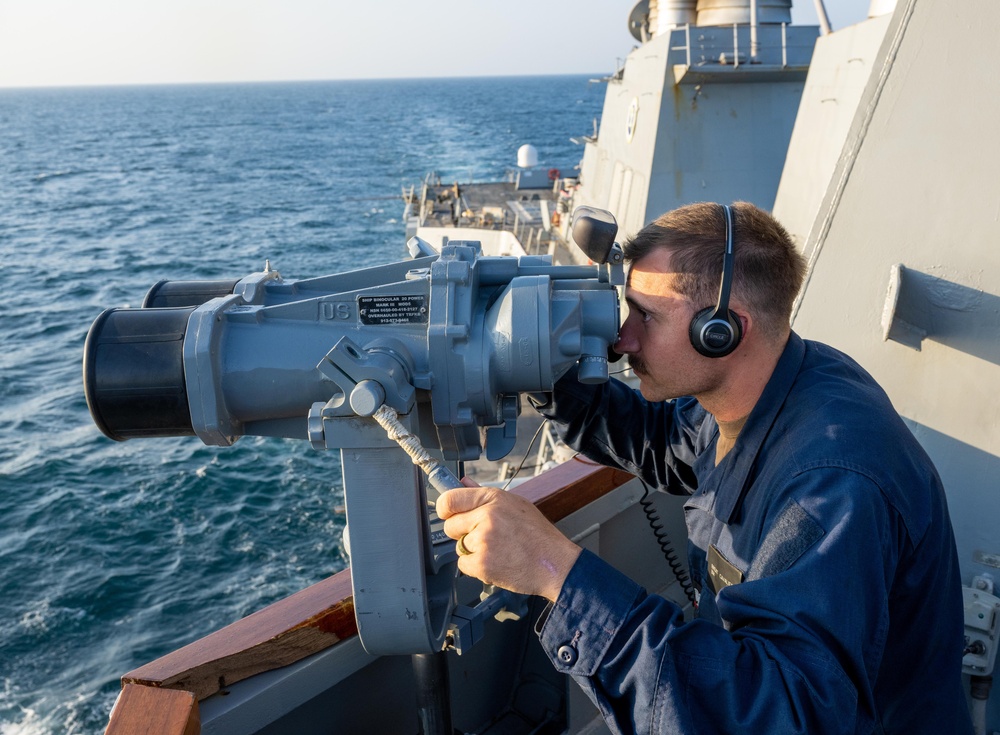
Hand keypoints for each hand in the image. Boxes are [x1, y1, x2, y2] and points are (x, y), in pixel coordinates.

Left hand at [436, 478, 582, 601]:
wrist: (555, 564)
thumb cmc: (538, 536)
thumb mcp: (515, 505)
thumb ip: (484, 495)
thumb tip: (463, 482)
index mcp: (494, 498)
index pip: (450, 499)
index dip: (444, 509)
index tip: (446, 514)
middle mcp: (487, 516)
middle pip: (451, 525)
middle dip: (462, 533)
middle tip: (484, 537)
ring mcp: (483, 540)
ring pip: (460, 546)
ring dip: (473, 551)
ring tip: (498, 550)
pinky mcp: (482, 563)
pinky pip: (464, 565)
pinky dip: (476, 567)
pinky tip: (496, 563)